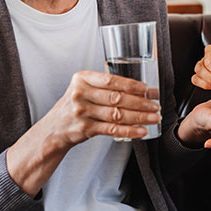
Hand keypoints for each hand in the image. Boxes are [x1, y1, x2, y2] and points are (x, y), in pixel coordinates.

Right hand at [42, 70, 161, 147]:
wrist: (53, 129)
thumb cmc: (74, 106)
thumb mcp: (83, 88)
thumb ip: (103, 84)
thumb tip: (139, 87)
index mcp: (82, 79)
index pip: (111, 80)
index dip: (132, 85)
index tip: (148, 89)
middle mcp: (81, 94)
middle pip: (117, 98)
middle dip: (141, 102)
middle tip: (156, 105)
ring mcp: (82, 112)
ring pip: (117, 114)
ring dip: (140, 117)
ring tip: (154, 117)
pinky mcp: (86, 129)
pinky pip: (112, 130)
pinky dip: (130, 131)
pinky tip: (142, 131)